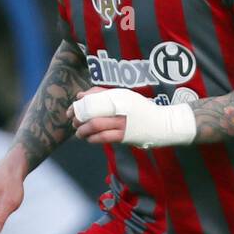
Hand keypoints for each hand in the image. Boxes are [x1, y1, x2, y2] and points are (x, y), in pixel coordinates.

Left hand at [71, 87, 195, 147]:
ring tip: (79, 132)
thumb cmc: (141, 110)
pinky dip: (93, 138)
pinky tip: (89, 139)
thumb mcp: (123, 96)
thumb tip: (80, 96)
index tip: (71, 111)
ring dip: (83, 130)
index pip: (93, 99)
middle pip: (92, 113)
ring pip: (96, 126)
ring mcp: (123, 122)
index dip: (78, 106)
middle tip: (73, 122)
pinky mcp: (126, 136)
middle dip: (78, 119)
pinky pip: (105, 138)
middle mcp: (121, 108)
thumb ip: (101, 94)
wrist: (162, 124)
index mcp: (119, 96)